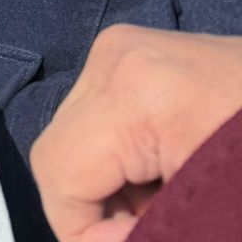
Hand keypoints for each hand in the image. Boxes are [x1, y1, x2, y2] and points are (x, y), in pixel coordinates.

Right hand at [31, 26, 241, 241]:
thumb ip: (144, 234)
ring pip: (78, 142)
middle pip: (62, 157)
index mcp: (132, 92)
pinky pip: (102, 122)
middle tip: (164, 227)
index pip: (57, 177)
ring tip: (180, 205)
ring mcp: (123, 49)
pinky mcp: (135, 56)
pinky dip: (128, 164)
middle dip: (103, 214)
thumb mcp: (215, 219)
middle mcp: (114, 57)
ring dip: (115, 192)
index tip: (143, 241)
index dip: (88, 236)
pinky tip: (176, 176)